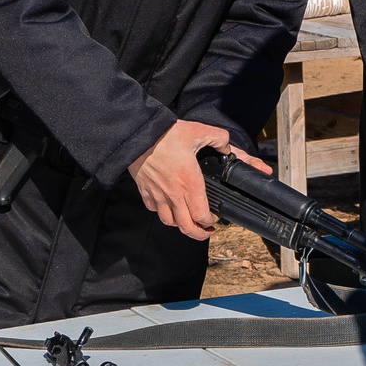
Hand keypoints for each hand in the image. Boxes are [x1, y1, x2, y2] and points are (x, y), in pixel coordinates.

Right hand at [131, 120, 261, 241]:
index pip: (202, 216)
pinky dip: (162, 212)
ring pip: (169, 222)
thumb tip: (228, 148)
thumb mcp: (198, 131)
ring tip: (188, 220)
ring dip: (180, 224)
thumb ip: (219, 138)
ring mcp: (158, 194)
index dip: (212, 221)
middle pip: (187, 227)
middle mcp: (174, 194)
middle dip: (200, 234)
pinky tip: (168, 205)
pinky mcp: (145, 190)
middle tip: (207, 230)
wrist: (137, 135)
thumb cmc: (165, 135)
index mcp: (190, 184)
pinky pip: (154, 209)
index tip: (216, 216)